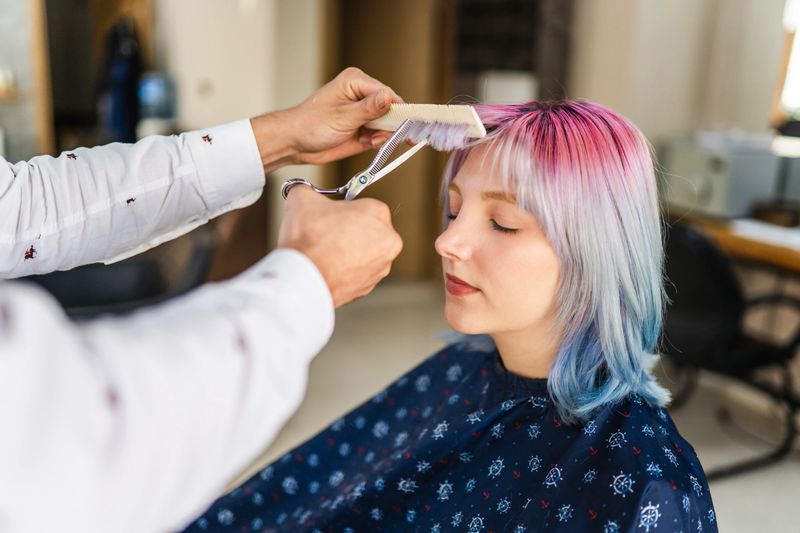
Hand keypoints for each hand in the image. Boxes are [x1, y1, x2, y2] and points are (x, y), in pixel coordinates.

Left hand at [250, 68, 402, 172]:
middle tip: (387, 136)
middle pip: (390, 109)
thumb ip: (369, 109)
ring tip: (370, 140)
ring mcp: (362, 113)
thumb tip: (389, 98)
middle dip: (391, 125)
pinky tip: (366, 143)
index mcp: (356, 82)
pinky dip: (376, 142)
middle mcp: (361, 95)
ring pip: (386, 124)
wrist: (295, 143)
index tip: (408, 123)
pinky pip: (379, 135)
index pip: (387, 93)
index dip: (398, 109)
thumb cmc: (310, 124)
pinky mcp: (361, 128)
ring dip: (383, 135)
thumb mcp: (343, 117)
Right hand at [278, 186, 402, 307]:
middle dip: (347, 230)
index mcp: (378, 213)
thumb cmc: (309, 239)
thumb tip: (300, 191)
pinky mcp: (368, 287)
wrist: (303, 278)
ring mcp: (380, 267)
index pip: (362, 205)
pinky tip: (327, 267)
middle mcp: (387, 241)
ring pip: (362, 253)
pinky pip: (356, 273)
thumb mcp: (302, 198)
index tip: (329, 214)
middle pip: (366, 230)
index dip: (341, 209)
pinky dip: (344, 271)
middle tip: (325, 233)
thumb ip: (305, 189)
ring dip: (346, 252)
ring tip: (323, 251)